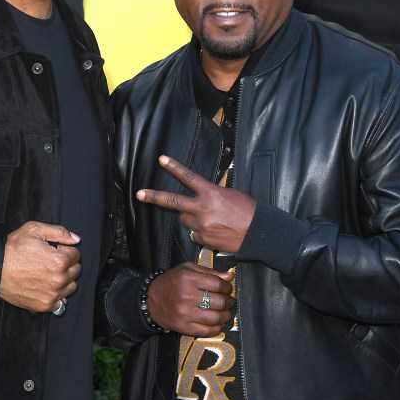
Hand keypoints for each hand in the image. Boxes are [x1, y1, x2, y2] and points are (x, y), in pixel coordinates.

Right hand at [0, 222, 80, 312]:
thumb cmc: (12, 250)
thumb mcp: (34, 230)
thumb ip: (59, 232)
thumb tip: (76, 239)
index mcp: (59, 261)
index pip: (76, 255)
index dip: (65, 250)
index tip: (53, 251)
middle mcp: (59, 279)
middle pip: (76, 271)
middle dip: (66, 265)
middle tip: (49, 262)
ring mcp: (53, 294)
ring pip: (71, 286)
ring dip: (64, 280)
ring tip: (47, 274)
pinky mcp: (45, 305)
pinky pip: (62, 301)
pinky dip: (56, 295)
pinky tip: (45, 286)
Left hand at [137, 155, 255, 252]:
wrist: (259, 233)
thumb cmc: (249, 211)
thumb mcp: (230, 195)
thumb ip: (211, 195)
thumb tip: (199, 200)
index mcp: (211, 193)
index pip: (189, 177)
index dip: (174, 167)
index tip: (161, 160)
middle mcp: (203, 209)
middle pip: (173, 202)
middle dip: (154, 197)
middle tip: (139, 194)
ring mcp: (202, 226)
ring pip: (184, 220)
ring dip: (190, 219)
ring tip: (209, 219)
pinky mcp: (204, 240)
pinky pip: (195, 235)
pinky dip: (201, 233)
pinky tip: (215, 232)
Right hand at [147, 262, 233, 336]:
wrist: (150, 300)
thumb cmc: (171, 282)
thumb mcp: (187, 269)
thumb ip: (209, 271)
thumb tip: (230, 276)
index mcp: (188, 278)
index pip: (217, 284)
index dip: (227, 287)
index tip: (228, 289)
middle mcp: (186, 296)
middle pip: (219, 301)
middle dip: (229, 302)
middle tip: (229, 301)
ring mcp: (185, 313)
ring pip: (215, 317)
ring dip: (225, 316)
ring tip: (225, 313)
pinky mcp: (183, 327)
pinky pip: (206, 331)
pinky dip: (216, 328)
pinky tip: (218, 324)